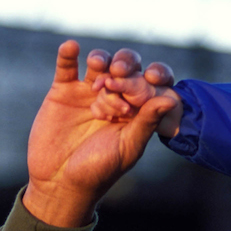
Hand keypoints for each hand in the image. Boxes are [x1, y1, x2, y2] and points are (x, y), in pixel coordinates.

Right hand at [24, 41, 177, 226]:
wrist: (59, 182)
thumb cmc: (99, 171)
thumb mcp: (127, 147)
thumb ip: (147, 122)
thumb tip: (171, 99)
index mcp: (136, 109)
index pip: (149, 83)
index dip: (154, 75)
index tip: (152, 77)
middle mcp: (115, 96)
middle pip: (125, 67)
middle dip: (126, 64)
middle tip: (120, 71)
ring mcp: (88, 92)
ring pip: (99, 64)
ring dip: (101, 59)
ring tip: (99, 68)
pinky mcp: (63, 91)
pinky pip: (67, 67)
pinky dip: (68, 54)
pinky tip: (71, 47)